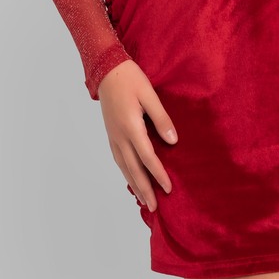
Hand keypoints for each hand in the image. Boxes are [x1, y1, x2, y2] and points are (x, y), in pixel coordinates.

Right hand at [97, 59, 177, 212]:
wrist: (106, 70)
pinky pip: (118, 159)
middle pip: (133, 169)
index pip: (147, 157)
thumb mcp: (150, 95)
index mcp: (131, 127)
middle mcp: (120, 136)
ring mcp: (113, 136)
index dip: (158, 174)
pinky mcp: (111, 134)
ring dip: (134, 184)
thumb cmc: (130, 79)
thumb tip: (173, 141)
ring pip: (124, 166)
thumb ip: (161, 118)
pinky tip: (130, 178)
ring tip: (143, 200)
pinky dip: (125, 172)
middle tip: (155, 207)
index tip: (168, 188)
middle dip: (145, 189)